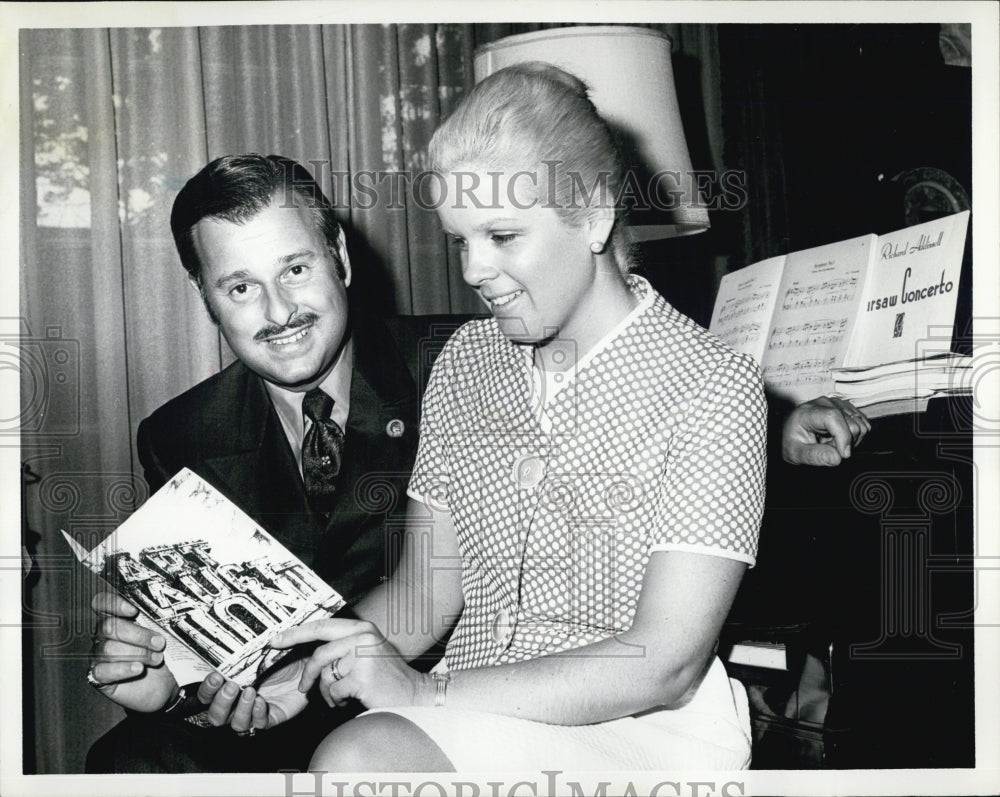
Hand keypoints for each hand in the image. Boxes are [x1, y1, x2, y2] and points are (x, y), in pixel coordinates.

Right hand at [89, 591, 175, 712]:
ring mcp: (99, 656)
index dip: (114, 604)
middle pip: (109, 627)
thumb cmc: (164, 652)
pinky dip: (122, 669)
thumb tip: (162, 612)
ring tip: (157, 659)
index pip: (102, 603)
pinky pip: (102, 670)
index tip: (134, 611)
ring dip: (137, 653)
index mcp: (118, 618)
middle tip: (159, 643)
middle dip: (138, 635)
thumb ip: (156, 621)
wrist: (167, 682)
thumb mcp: (163, 633)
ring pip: (108, 648)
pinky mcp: (99, 677)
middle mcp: (104, 635)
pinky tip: (138, 669)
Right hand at [194, 659, 308, 731]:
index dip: (208, 689)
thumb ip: (249, 648)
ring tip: (251, 692)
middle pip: (215, 716)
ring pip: (236, 724)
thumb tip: (236, 638)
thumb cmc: (283, 652)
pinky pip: (259, 724)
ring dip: (240, 709)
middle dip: (221, 702)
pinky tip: (263, 701)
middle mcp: (238, 702)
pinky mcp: (272, 718)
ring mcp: (254, 712)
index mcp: (231, 684)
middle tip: (232, 686)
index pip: (207, 695)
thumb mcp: (264, 648)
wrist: (309, 661)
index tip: (217, 675)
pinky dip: (258, 714)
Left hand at [269, 619, 431, 709]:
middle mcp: (363, 637)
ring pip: (327, 675)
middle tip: (302, 686)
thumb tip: (310, 650)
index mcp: (362, 628)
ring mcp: (363, 656)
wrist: (413, 694)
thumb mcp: (367, 652)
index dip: (296, 633)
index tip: (276, 640)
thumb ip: (343, 645)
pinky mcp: (362, 677)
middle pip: (320, 653)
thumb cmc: (386, 676)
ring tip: (341, 697)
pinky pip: (335, 691)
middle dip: (308, 673)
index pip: (322, 626)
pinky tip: (351, 701)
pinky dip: (338, 701)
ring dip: (328, 692)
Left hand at [782, 396, 870, 465]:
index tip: (843, 455)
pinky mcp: (847, 408)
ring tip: (833, 443)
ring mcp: (838, 404)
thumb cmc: (793, 442)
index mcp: (809, 412)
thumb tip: (836, 458)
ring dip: (851, 440)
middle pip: (852, 424)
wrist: (794, 433)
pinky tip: (840, 438)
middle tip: (828, 448)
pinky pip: (864, 424)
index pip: (833, 417)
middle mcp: (825, 403)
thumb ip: (813, 456)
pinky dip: (856, 436)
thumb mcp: (795, 453)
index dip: (843, 437)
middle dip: (845, 444)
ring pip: (861, 425)